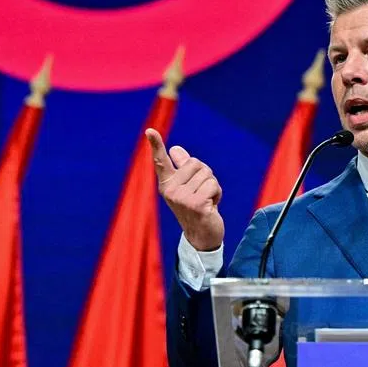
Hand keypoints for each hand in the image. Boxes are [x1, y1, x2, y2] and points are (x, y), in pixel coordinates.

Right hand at [147, 128, 223, 250]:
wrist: (202, 236)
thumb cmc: (196, 207)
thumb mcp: (188, 186)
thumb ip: (182, 167)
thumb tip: (175, 148)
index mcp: (166, 184)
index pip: (161, 161)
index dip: (156, 145)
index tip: (149, 130)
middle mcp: (170, 190)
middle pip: (196, 163)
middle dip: (206, 175)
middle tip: (202, 193)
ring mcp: (181, 198)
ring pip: (207, 174)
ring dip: (213, 186)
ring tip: (206, 201)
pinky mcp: (195, 205)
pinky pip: (213, 185)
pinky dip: (217, 193)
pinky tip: (211, 206)